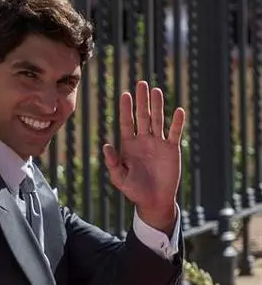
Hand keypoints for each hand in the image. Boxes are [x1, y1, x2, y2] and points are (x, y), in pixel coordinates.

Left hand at [103, 81, 184, 233]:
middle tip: (141, 83)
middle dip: (142, 100)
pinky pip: (174, 133)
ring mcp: (158, 143)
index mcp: (128, 145)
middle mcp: (143, 140)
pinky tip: (178, 110)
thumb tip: (105, 146)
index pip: (126, 122)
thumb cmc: (134, 190)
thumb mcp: (119, 178)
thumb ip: (113, 163)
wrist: (154, 201)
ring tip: (156, 90)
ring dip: (157, 106)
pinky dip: (176, 122)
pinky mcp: (171, 149)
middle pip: (142, 116)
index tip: (125, 94)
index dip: (126, 109)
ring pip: (158, 120)